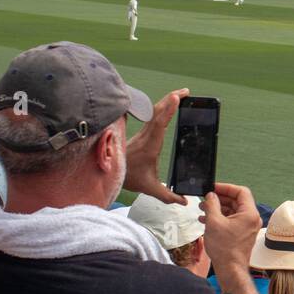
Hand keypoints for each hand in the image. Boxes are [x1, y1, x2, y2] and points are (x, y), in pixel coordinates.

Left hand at [123, 88, 188, 204]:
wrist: (107, 173)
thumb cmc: (130, 178)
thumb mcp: (150, 189)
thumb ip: (168, 196)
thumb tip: (185, 201)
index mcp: (150, 146)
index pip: (160, 125)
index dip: (168, 111)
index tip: (176, 98)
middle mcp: (146, 136)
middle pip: (158, 113)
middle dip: (171, 100)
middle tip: (186, 91)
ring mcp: (142, 133)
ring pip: (154, 112)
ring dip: (167, 101)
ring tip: (180, 94)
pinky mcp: (141, 133)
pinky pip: (151, 116)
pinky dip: (160, 107)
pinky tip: (167, 103)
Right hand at [200, 182, 261, 274]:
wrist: (230, 268)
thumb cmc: (224, 248)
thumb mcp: (214, 222)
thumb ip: (212, 205)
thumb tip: (211, 195)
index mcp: (249, 213)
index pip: (241, 192)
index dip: (226, 188)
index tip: (213, 188)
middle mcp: (251, 218)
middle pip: (236, 201)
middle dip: (219, 198)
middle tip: (205, 198)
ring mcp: (247, 226)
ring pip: (232, 211)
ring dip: (217, 208)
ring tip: (202, 209)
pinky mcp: (242, 233)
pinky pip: (231, 220)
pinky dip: (220, 217)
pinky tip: (205, 219)